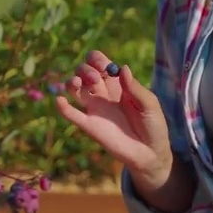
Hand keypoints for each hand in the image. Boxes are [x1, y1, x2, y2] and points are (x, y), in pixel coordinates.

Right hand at [54, 50, 171, 180]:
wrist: (150, 153)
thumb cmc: (153, 125)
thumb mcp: (150, 104)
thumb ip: (135, 88)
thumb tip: (123, 68)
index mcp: (117, 85)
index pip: (100, 64)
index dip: (97, 60)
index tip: (103, 65)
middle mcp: (103, 94)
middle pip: (84, 73)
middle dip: (85, 70)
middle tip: (96, 79)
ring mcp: (95, 109)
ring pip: (74, 89)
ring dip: (71, 82)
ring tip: (77, 83)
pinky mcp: (90, 126)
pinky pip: (72, 115)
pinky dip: (62, 107)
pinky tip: (60, 100)